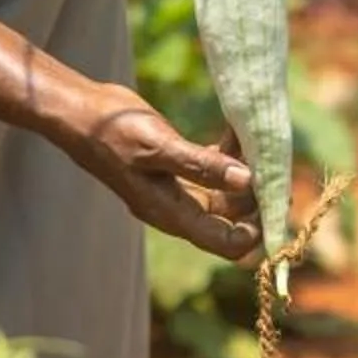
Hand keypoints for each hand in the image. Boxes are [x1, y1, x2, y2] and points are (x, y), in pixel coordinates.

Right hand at [55, 80, 259, 262]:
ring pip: (224, 193)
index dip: (257, 230)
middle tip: (278, 165)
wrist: (80, 115)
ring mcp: (175, 188)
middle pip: (230, 220)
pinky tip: (237, 131)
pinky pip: (211, 169)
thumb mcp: (159, 147)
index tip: (276, 198)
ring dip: (246, 173)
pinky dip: (228, 156)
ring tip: (261, 143)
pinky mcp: (174, 167)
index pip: (227, 243)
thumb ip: (202, 165)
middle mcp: (177, 208)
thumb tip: (248, 181)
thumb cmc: (114, 132)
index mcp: (173, 214)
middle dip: (257, 198)